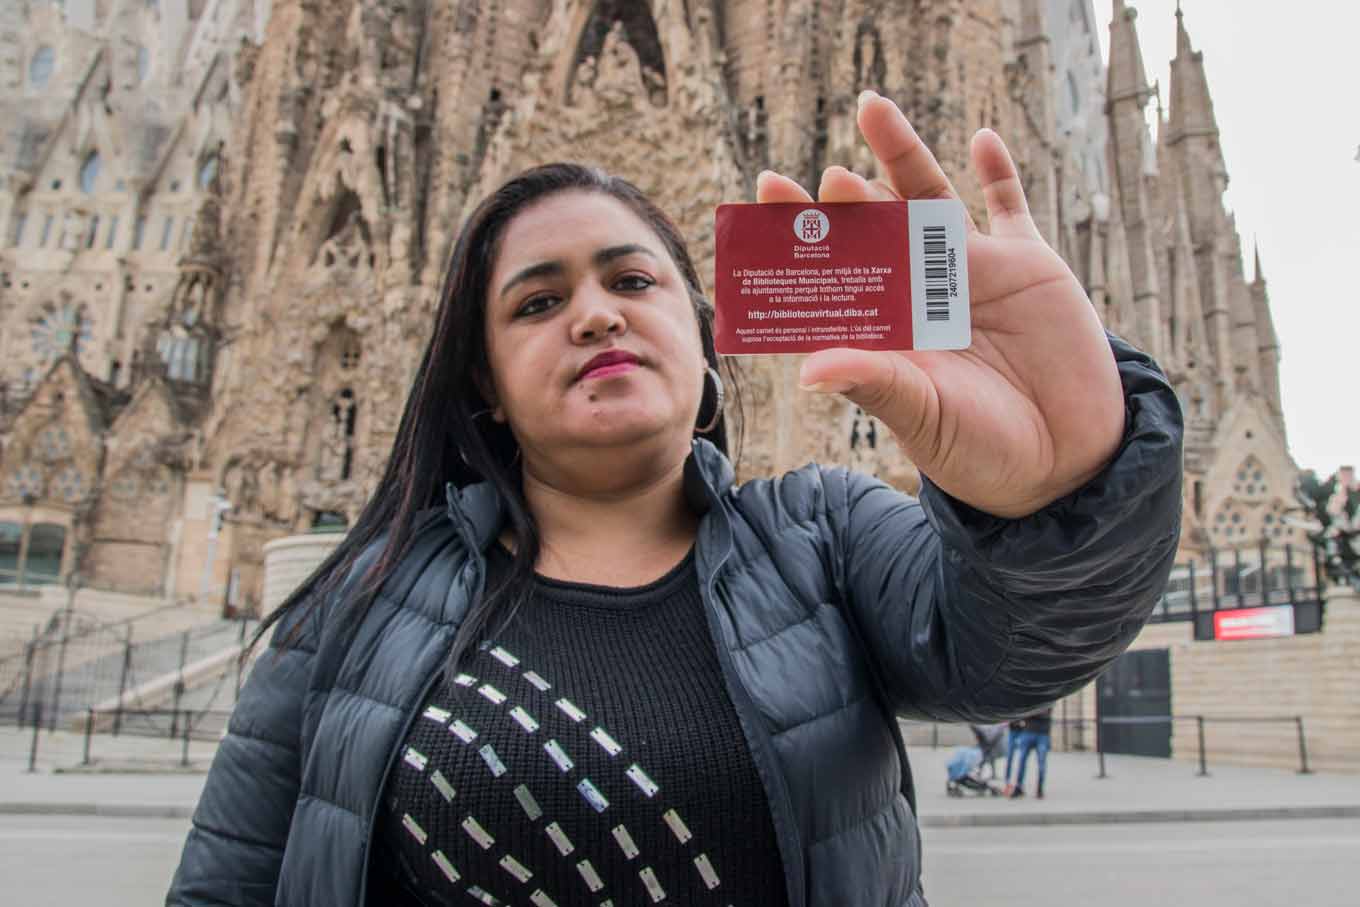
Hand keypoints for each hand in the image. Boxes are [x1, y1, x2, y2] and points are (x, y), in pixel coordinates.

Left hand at [755, 91, 1123, 518]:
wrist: (1064, 462)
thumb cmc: (980, 451)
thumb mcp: (922, 417)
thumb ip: (874, 383)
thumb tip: (810, 370)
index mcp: (884, 328)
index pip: (831, 273)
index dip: (799, 239)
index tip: (767, 201)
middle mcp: (919, 291)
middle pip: (872, 227)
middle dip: (846, 198)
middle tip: (824, 176)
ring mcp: (972, 274)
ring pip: (930, 198)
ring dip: (902, 154)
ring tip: (871, 108)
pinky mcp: (1028, 267)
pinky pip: (1011, 208)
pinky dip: (999, 174)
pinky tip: (981, 138)